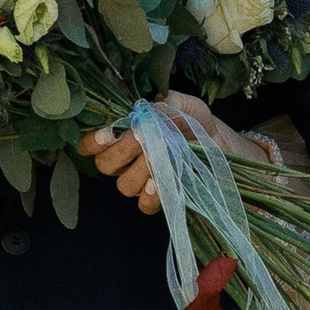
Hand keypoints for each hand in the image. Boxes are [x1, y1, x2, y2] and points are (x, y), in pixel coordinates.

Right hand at [80, 93, 233, 215]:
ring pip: (124, 185)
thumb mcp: (181, 103)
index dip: (91, 142)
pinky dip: (150, 196)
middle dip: (121, 151)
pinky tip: (160, 184)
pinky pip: (143, 205)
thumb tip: (147, 112)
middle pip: (105, 165)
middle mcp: (126, 158)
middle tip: (141, 139)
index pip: (91, 143)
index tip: (106, 134)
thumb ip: (164, 104)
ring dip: (141, 171)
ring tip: (160, 159)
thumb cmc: (193, 119)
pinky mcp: (158, 197)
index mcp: (123, 133)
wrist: (218, 141)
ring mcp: (141, 179)